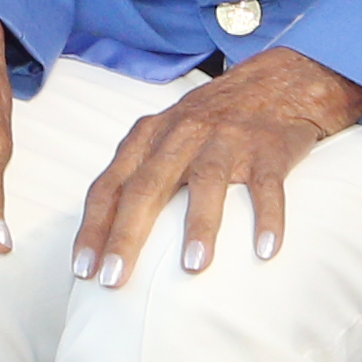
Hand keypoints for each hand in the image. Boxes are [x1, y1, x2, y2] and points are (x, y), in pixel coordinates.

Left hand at [74, 48, 361, 284]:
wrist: (278, 81)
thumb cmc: (212, 120)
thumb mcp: (166, 135)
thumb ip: (138, 173)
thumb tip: (106, 236)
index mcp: (150, 136)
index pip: (110, 185)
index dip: (93, 228)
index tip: (83, 270)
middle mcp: (183, 134)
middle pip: (147, 186)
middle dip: (127, 236)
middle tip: (115, 280)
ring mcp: (227, 139)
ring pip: (206, 181)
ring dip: (198, 225)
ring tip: (191, 267)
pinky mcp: (269, 148)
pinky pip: (266, 185)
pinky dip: (267, 217)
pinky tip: (265, 250)